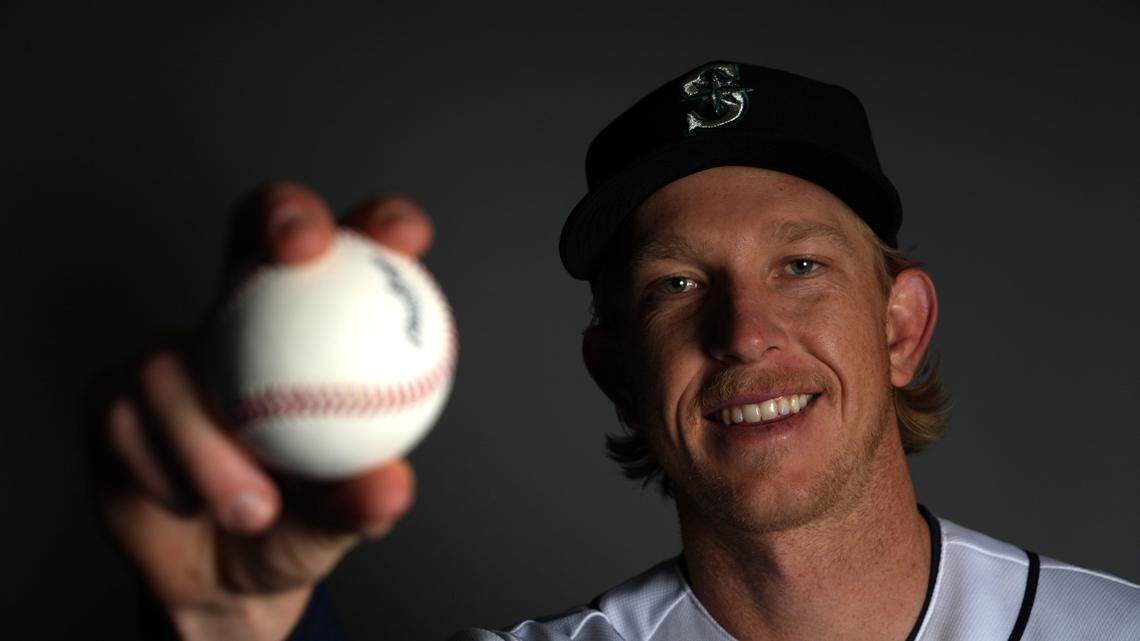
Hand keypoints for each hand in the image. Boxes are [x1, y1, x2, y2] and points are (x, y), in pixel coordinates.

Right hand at [86, 183, 433, 640]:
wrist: (222, 578)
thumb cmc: (298, 526)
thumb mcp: (340, 520)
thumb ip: (360, 501)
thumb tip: (388, 487)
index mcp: (319, 333)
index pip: (356, 255)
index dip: (380, 222)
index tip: (401, 239)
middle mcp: (246, 323)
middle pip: (255, 230)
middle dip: (281, 213)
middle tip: (301, 252)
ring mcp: (176, 353)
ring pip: (172, 356)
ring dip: (207, 439)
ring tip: (252, 508)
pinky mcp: (115, 394)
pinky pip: (126, 415)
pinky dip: (165, 469)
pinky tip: (189, 502)